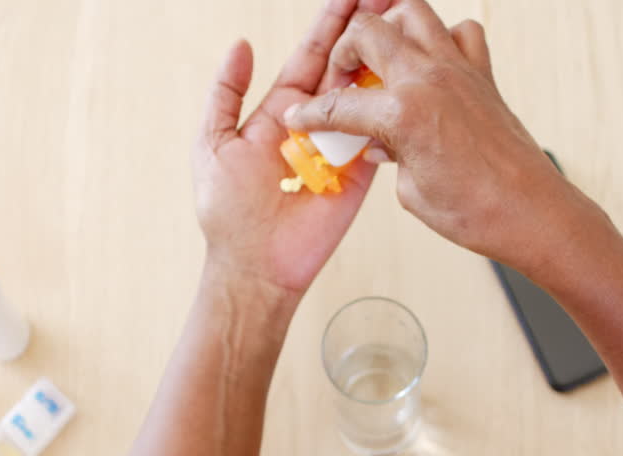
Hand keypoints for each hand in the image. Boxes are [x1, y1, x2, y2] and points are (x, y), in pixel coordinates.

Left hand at [193, 0, 391, 296]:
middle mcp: (315, 122)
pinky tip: (410, 79)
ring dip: (386, 62)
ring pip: (367, 95)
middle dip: (367, 31)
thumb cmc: (227, 211)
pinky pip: (379, 136)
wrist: (255, 265)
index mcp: (281, 110)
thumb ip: (225, 93)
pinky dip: (395, 110)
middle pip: (345, 66)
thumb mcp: (212, 143)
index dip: (331, 23)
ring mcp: (340, 146)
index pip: (311, 55)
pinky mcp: (360, 172)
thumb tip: (241, 45)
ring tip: (404, 26)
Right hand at [283, 0, 600, 269]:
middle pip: (369, 31)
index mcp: (404, 113)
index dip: (312, 114)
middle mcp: (430, 80)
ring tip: (382, 56)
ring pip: (414, 11)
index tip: (301, 117)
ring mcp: (460, 71)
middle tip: (343, 76)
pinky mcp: (484, 75)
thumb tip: (380, 143)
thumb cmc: (475, 211)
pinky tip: (432, 65)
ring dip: (390, 27)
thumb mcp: (411, 191)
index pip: (340, 104)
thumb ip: (389, 155)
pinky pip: (462, 33)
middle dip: (345, 50)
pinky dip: (443, 38)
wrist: (530, 212)